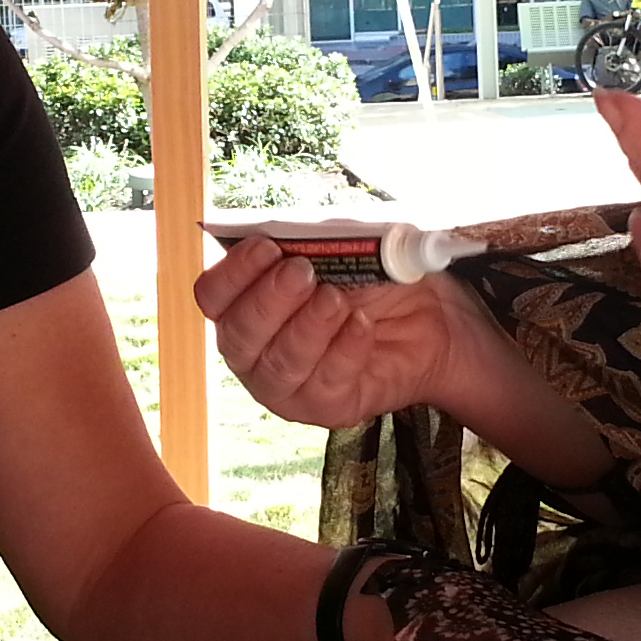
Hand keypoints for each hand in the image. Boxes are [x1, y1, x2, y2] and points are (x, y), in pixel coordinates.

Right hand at [197, 235, 464, 429]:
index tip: (266, 246)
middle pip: (238, 334)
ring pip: (279, 364)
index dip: (234, 272)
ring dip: (309, 327)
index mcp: (245, 303)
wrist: (428, 318)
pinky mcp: (324, 407)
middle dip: (270, 300)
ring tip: (337, 299)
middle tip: (303, 272)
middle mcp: (254, 349)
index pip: (213, 295)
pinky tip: (362, 325)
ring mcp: (285, 384)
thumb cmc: (371, 279)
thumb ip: (313, 237)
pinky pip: (324, 383)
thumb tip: (293, 233)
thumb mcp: (341, 243)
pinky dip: (345, 349)